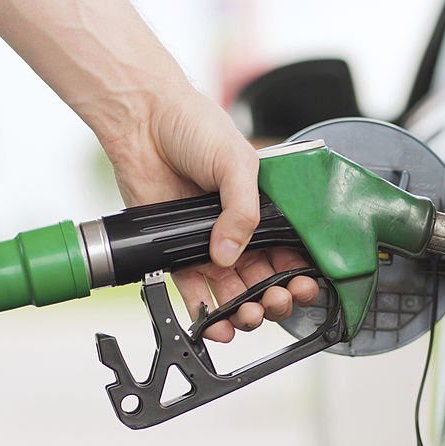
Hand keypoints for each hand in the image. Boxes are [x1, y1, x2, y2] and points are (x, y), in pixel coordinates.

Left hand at [102, 84, 318, 341]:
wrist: (143, 121)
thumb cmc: (194, 127)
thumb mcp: (236, 162)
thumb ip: (243, 210)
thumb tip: (229, 255)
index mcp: (265, 211)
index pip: (291, 253)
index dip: (299, 275)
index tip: (302, 287)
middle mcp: (240, 232)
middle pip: (266, 281)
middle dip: (275, 300)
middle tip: (275, 302)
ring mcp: (209, 246)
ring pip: (234, 293)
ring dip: (245, 313)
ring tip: (247, 315)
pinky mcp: (176, 254)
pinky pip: (195, 293)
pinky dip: (205, 314)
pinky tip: (216, 325)